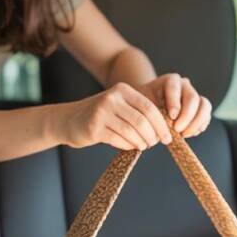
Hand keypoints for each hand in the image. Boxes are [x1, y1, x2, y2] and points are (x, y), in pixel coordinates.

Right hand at [59, 82, 173, 150]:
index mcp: (122, 90)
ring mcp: (102, 113)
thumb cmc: (101, 116)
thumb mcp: (119, 106)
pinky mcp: (94, 128)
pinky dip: (128, 146)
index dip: (161, 125)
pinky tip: (130, 146)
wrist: (69, 120)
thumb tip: (162, 129)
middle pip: (142, 121)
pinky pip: (119, 140)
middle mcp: (112, 98)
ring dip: (141, 142)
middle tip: (154, 143)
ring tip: (143, 145)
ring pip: (132, 132)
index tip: (167, 137)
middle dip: (153, 136)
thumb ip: (138, 112)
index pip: (149, 108)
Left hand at [136, 73, 211, 137]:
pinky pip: (207, 115)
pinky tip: (189, 134)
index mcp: (170, 80)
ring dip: (196, 122)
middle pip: (192, 98)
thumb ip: (152, 110)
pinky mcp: (201, 108)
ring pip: (204, 106)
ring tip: (185, 134)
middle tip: (177, 130)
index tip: (171, 117)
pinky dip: (200, 126)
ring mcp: (195, 95)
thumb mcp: (144, 104)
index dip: (174, 103)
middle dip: (186, 116)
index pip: (175, 88)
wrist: (150, 106)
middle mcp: (185, 85)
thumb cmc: (145, 105)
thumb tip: (163, 125)